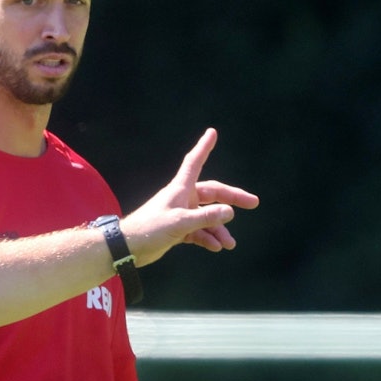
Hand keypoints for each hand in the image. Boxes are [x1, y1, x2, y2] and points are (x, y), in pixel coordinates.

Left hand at [122, 128, 258, 266]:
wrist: (128, 248)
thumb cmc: (149, 229)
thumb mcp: (180, 223)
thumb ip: (205, 218)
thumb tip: (230, 211)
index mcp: (180, 189)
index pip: (195, 162)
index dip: (204, 147)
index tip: (212, 132)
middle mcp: (182, 198)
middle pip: (212, 194)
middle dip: (231, 200)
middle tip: (253, 203)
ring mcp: (180, 214)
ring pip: (207, 216)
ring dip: (219, 229)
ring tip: (229, 244)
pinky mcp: (177, 229)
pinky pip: (198, 231)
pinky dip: (207, 238)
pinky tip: (216, 247)